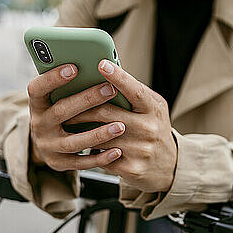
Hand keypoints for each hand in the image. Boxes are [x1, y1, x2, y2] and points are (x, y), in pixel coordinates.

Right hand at [27, 64, 125, 170]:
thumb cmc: (64, 113)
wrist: (50, 146)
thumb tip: (100, 66)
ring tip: (120, 125)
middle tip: (109, 89)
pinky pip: (82, 163)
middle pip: (61, 111)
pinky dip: (101, 157)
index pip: (37, 89)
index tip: (74, 67)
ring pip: (74, 141)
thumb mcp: (59, 99)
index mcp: (37, 105)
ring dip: (99, 134)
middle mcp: (39, 125)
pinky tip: (118, 150)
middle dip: (87, 100)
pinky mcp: (59, 163)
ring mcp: (49, 146)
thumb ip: (72, 87)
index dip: (53, 78)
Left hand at [65, 60, 177, 191]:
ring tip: (66, 122)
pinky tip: (81, 144)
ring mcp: (140, 150)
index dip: (118, 77)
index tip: (102, 64)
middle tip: (62, 101)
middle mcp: (149, 128)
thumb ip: (133, 93)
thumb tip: (105, 75)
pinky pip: (102, 156)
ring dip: (79, 129)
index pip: (135, 90)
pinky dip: (90, 149)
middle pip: (107, 113)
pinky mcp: (131, 169)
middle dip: (81, 106)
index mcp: (154, 109)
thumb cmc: (155, 128)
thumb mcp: (153, 108)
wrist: (170, 164)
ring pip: (99, 136)